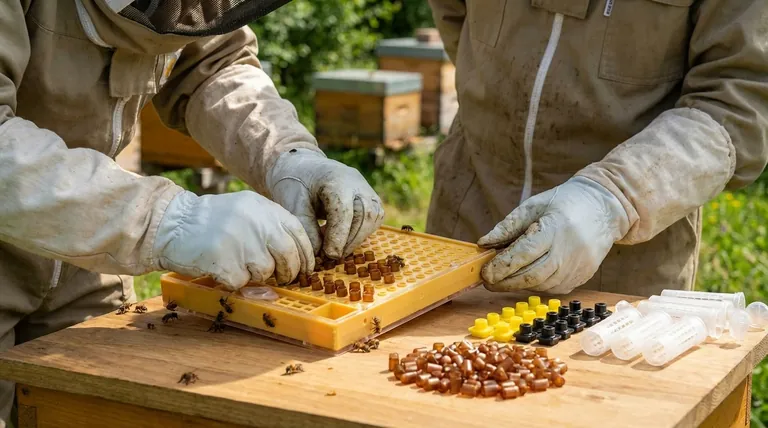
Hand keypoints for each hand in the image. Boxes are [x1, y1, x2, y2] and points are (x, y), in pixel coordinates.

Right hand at [152, 190, 313, 289]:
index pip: (299, 233)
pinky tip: (222, 269)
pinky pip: (241, 282)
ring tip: (239, 266)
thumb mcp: (245, 211)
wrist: (171, 222)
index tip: (305, 268)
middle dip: (288, 272)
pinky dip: (234, 282)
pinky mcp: (224, 260)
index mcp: (264, 208)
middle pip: (289, 255)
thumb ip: (270, 228)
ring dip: (256, 277)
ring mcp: (240, 240)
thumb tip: (297, 259)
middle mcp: (256, 221)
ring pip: (266, 271)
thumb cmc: (210, 221)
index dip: (306, 255)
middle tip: (280, 277)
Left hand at [267, 149, 384, 258]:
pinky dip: (361, 234)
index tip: (328, 254)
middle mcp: (357, 182)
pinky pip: (374, 220)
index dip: (338, 236)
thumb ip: (306, 228)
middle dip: (349, 240)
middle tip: (331, 256)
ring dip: (356, 239)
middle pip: (364, 215)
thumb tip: (320, 253)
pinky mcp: (372, 199)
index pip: (343, 211)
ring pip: (373, 219)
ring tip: (335, 248)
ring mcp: (367, 190)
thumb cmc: (296, 185)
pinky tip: (342, 239)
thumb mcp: (293, 205)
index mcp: (335, 180)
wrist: (305, 167)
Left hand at [477, 177, 629, 293]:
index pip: (524, 254)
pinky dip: (535, 284)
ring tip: (503, 278)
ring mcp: (578, 268)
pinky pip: (553, 287)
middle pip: (531, 276)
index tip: (485, 273)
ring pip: (541, 285)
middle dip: (505, 282)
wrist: (604, 208)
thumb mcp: (533, 205)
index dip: (502, 266)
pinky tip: (526, 276)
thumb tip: (484, 244)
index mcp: (555, 229)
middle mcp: (569, 252)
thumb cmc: (564, 203)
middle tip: (487, 281)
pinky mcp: (582, 277)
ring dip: (518, 284)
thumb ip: (508, 226)